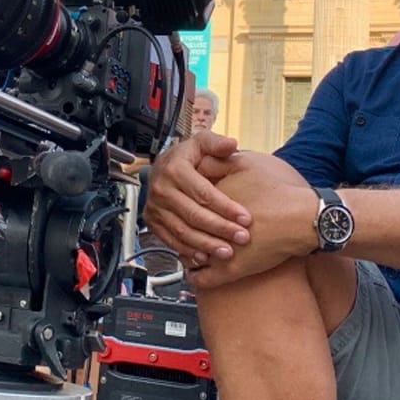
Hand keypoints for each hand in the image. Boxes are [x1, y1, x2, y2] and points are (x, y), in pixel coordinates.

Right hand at [144, 131, 250, 264]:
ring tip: (228, 252)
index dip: (226, 207)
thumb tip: (231, 144)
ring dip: (206, 245)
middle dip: (220, 229)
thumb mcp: (201, 142)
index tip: (246, 218)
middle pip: (194, 215)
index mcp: (174, 169)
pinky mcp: (153, 222)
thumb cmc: (187, 156)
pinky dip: (189, 251)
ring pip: (182, 231)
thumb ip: (217, 143)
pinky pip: (171, 241)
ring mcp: (155, 207)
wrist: (163, 165)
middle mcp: (161, 189)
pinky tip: (206, 257)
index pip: (204, 193)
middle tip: (242, 238)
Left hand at [186, 152, 317, 289]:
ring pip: (188, 255)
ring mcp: (216, 250)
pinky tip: (197, 270)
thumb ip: (218, 161)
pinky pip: (201, 279)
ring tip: (188, 247)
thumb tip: (200, 161)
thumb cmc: (277, 191)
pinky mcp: (229, 271)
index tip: (182, 202)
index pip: (184, 203)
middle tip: (180, 224)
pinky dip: (196, 275)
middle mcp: (208, 226)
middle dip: (181, 227)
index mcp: (208, 200)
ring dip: (187, 251)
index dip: (183, 202)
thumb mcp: (245, 164)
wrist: (301, 219)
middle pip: (182, 228)